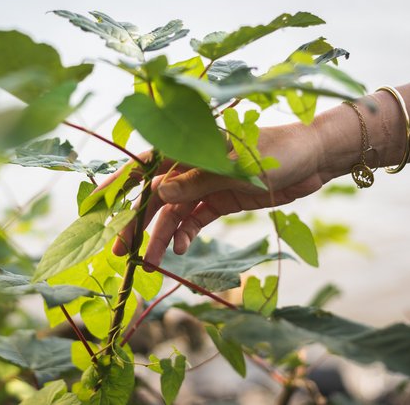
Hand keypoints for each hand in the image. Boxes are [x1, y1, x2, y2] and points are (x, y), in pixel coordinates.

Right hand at [106, 120, 330, 266]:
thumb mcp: (236, 166)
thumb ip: (196, 181)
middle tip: (120, 251)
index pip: (144, 163)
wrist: (314, 158)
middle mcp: (191, 164)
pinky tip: (179, 251)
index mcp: (189, 145)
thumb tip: (156, 193)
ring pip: (172, 214)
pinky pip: (194, 220)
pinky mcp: (219, 201)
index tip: (95, 206)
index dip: (118, 184)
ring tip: (147, 264)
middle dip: (135, 223)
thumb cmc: (277, 150)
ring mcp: (204, 184)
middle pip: (154, 195)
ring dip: (159, 237)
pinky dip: (185, 235)